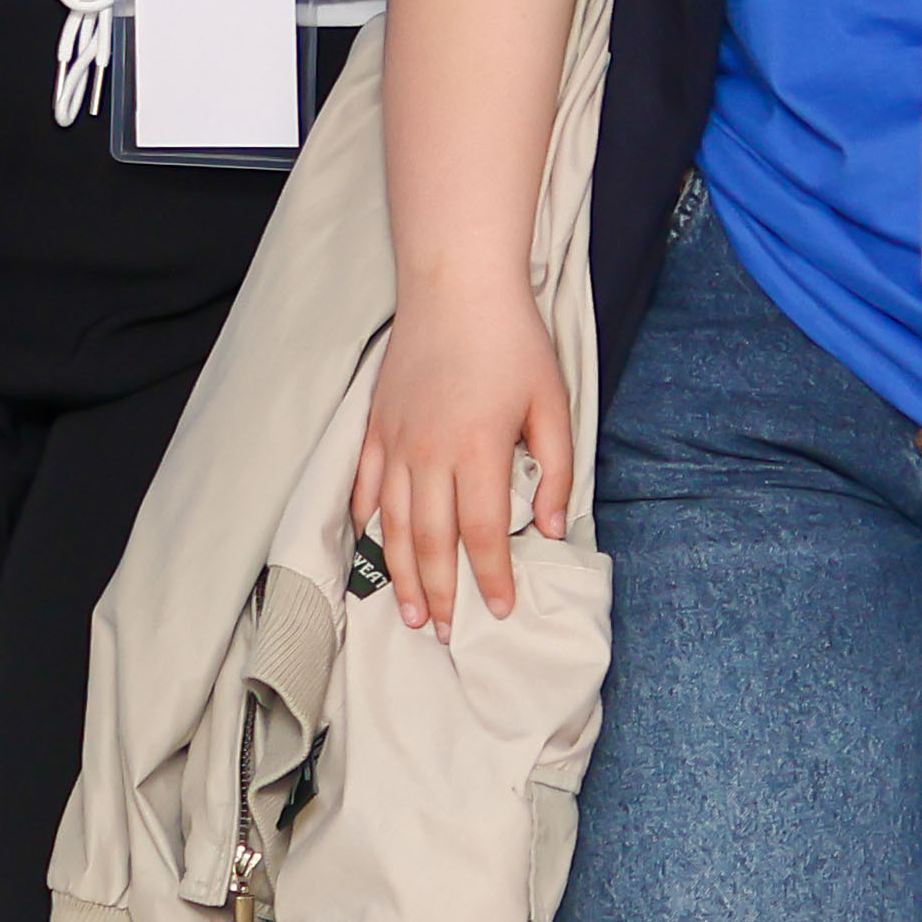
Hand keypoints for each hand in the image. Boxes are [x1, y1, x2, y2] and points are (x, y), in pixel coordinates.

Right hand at [356, 278, 573, 630]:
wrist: (457, 287)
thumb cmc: (513, 343)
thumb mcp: (553, 404)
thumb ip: (556, 471)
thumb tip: (551, 529)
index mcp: (478, 450)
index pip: (483, 535)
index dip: (491, 579)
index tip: (499, 610)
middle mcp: (430, 454)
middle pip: (432, 543)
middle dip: (438, 594)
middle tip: (441, 633)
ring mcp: (396, 442)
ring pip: (393, 525)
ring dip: (399, 573)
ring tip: (406, 613)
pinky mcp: (375, 427)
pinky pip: (365, 487)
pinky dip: (366, 522)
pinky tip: (371, 547)